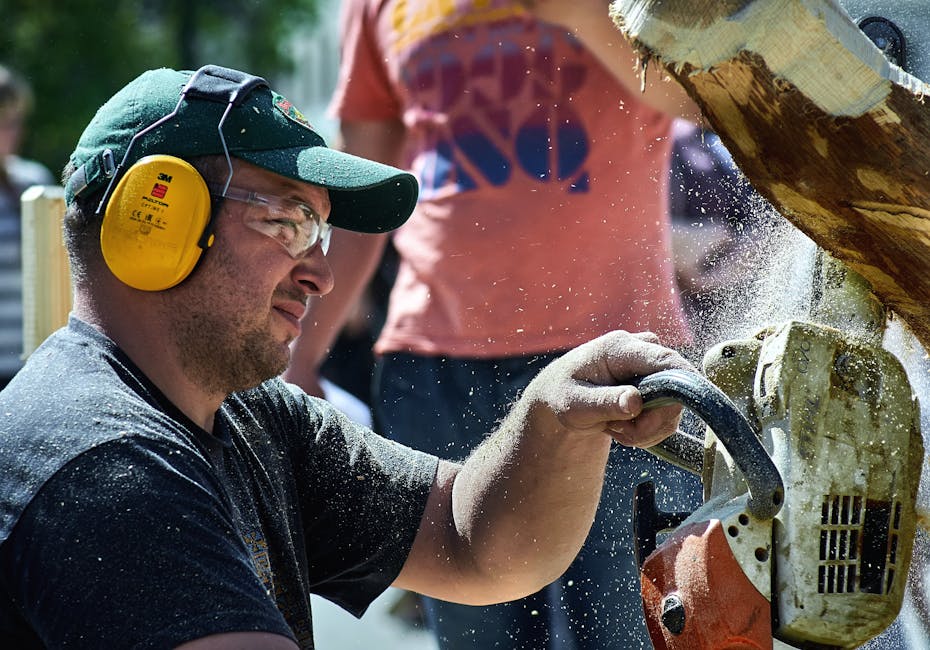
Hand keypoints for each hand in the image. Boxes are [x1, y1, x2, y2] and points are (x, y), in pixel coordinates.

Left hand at [522, 331, 694, 446]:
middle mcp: (644, 349)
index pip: (667, 361)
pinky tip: (623, 426)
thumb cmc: (563, 395)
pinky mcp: (660, 383)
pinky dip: (647, 430)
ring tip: (614, 427)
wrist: (562, 396)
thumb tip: (635, 402)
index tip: (663, 420)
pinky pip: (668, 416)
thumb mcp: (575, 404)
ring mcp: (654, 366)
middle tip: (619, 432)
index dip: (680, 388)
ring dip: (646, 430)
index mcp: (621, 347)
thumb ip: (604, 402)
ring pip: (673, 408)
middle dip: (650, 422)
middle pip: (675, 390)